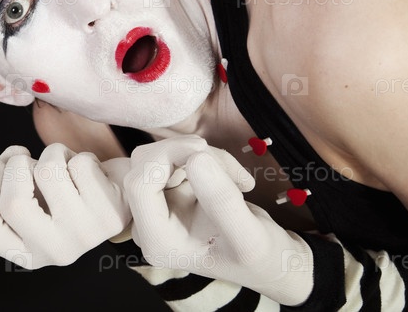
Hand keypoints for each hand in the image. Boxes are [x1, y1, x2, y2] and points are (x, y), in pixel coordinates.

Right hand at [0, 143, 130, 269]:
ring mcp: (83, 237)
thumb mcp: (27, 194)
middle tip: (26, 159)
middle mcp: (53, 253)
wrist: (116, 195)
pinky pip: (79, 165)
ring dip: (49, 153)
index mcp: (25, 254)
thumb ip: (2, 183)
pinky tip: (87, 170)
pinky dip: (78, 155)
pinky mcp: (109, 216)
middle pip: (13, 202)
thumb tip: (4, 164)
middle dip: (14, 164)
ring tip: (61, 164)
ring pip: (47, 172)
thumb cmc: (64, 191)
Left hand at [124, 135, 312, 305]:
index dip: (167, 157)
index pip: (138, 186)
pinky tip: (232, 176)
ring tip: (238, 177)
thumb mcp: (250, 236)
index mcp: (158, 242)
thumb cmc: (261, 257)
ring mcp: (157, 205)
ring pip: (162, 155)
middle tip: (232, 167)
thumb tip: (196, 158)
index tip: (205, 150)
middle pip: (145, 164)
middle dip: (188, 153)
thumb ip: (222, 202)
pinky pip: (177, 156)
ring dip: (203, 154)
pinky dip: (207, 156)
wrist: (270, 258)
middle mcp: (149, 224)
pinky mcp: (170, 190)